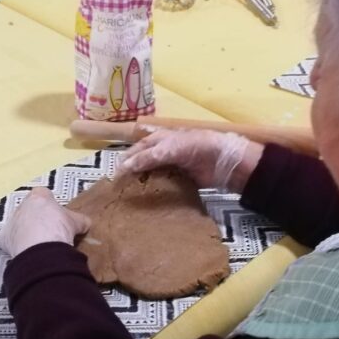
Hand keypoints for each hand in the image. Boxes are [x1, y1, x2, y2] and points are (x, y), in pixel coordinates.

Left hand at [0, 188, 91, 257]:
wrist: (42, 247)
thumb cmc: (60, 228)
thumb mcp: (78, 222)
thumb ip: (79, 220)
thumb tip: (84, 223)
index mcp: (39, 196)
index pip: (43, 194)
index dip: (50, 205)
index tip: (57, 216)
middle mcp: (22, 205)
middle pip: (29, 209)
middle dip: (37, 218)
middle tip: (49, 232)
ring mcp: (11, 221)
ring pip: (18, 224)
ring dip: (26, 231)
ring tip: (38, 245)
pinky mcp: (3, 237)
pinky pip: (8, 239)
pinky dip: (14, 244)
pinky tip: (25, 252)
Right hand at [118, 129, 256, 189]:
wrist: (223, 160)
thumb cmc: (196, 146)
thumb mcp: (169, 148)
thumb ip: (148, 156)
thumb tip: (123, 167)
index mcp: (160, 139)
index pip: (137, 149)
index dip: (126, 160)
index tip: (114, 175)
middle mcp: (164, 152)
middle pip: (143, 162)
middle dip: (132, 172)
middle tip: (120, 187)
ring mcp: (173, 166)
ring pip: (153, 174)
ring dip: (143, 183)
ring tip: (131, 195)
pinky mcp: (182, 180)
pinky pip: (166, 185)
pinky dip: (157, 192)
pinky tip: (149, 200)